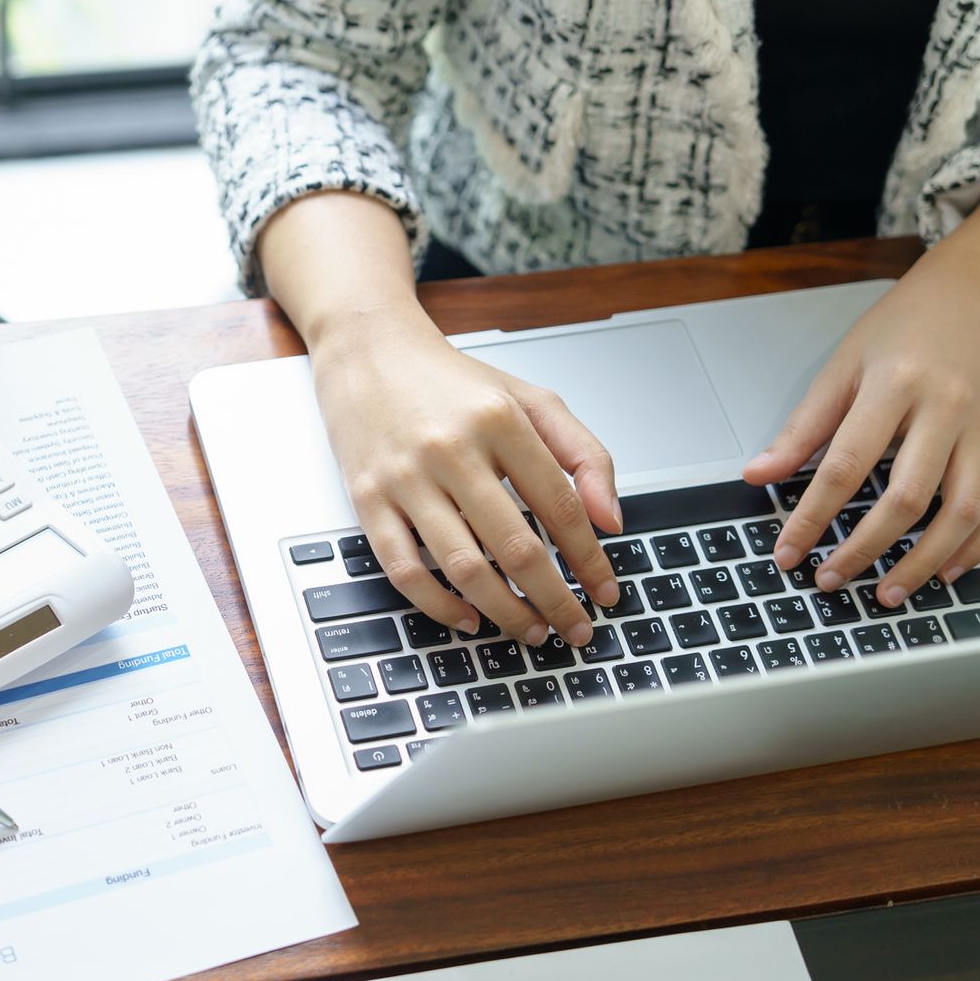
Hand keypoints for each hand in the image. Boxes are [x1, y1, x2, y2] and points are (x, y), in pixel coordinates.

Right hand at [312, 311, 622, 646]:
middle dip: (555, 599)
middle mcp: (452, 449)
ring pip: (463, 566)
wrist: (368, 351)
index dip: (590, 559)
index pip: (560, 506)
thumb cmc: (450, 382)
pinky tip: (468, 617)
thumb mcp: (530, 398)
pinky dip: (439, 605)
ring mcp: (405, 477)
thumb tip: (611, 520)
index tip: (606, 591)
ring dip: (504, 611)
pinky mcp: (368, 499)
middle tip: (574, 627)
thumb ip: (582, 452)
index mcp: (500, 420)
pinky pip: (404, 570)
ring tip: (530, 629)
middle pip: (516, 547)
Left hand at [746, 188, 979, 605]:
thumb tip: (758, 474)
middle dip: (864, 549)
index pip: (844, 466)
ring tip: (886, 592)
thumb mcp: (843, 364)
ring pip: (963, 512)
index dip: (811, 516)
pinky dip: (978, 546)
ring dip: (923, 562)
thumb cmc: (906, 324)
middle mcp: (946, 409)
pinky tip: (946, 570)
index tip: (788, 552)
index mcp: (894, 385)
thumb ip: (803, 426)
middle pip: (906, 497)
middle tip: (830, 580)